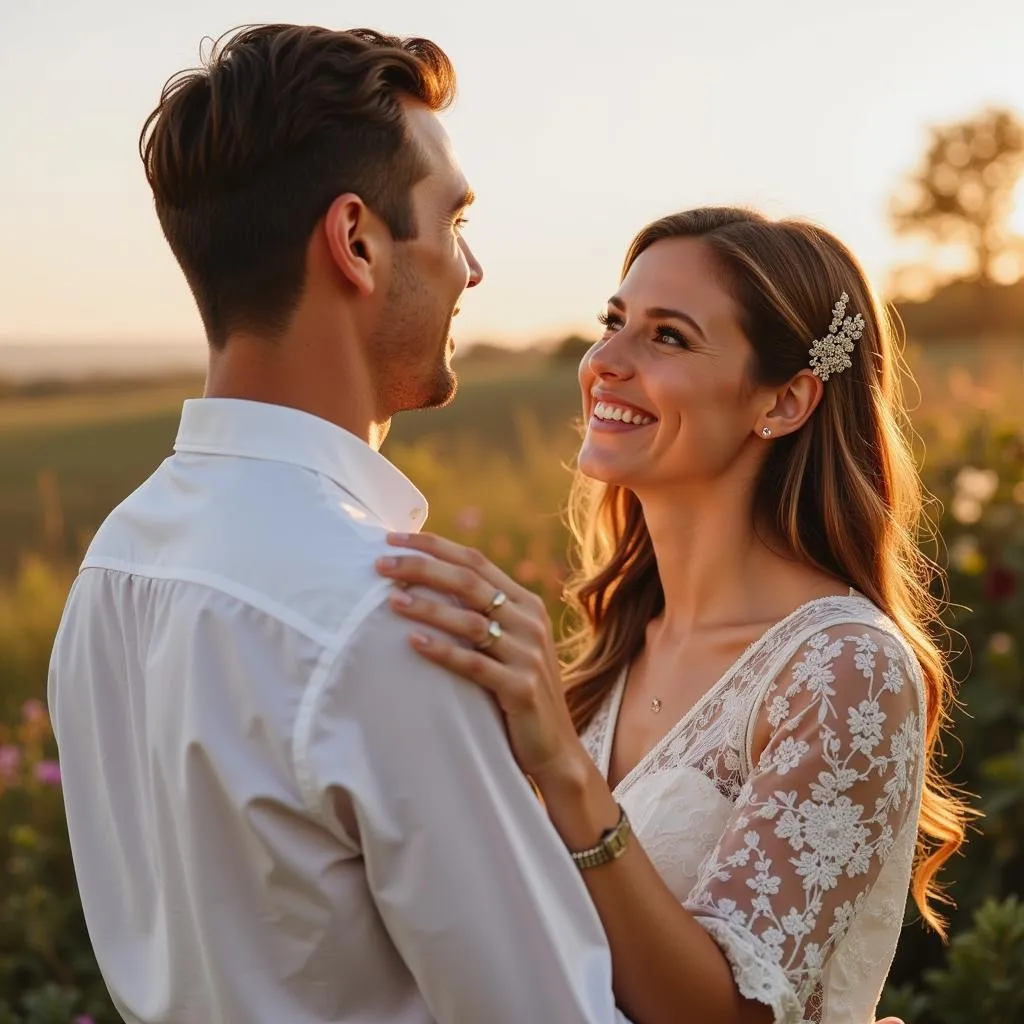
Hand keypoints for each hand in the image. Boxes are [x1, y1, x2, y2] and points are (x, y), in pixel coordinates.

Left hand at [375, 532, 584, 783]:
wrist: (555, 746)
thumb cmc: (517, 690)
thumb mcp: (509, 643)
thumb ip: (483, 613)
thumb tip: (427, 583)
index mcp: (526, 603)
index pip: (475, 560)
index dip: (433, 546)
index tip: (393, 537)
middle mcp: (530, 621)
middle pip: (469, 581)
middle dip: (421, 568)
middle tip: (381, 564)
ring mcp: (528, 654)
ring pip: (471, 620)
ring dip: (428, 607)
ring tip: (390, 601)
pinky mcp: (521, 688)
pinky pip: (474, 664)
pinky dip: (442, 651)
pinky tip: (413, 642)